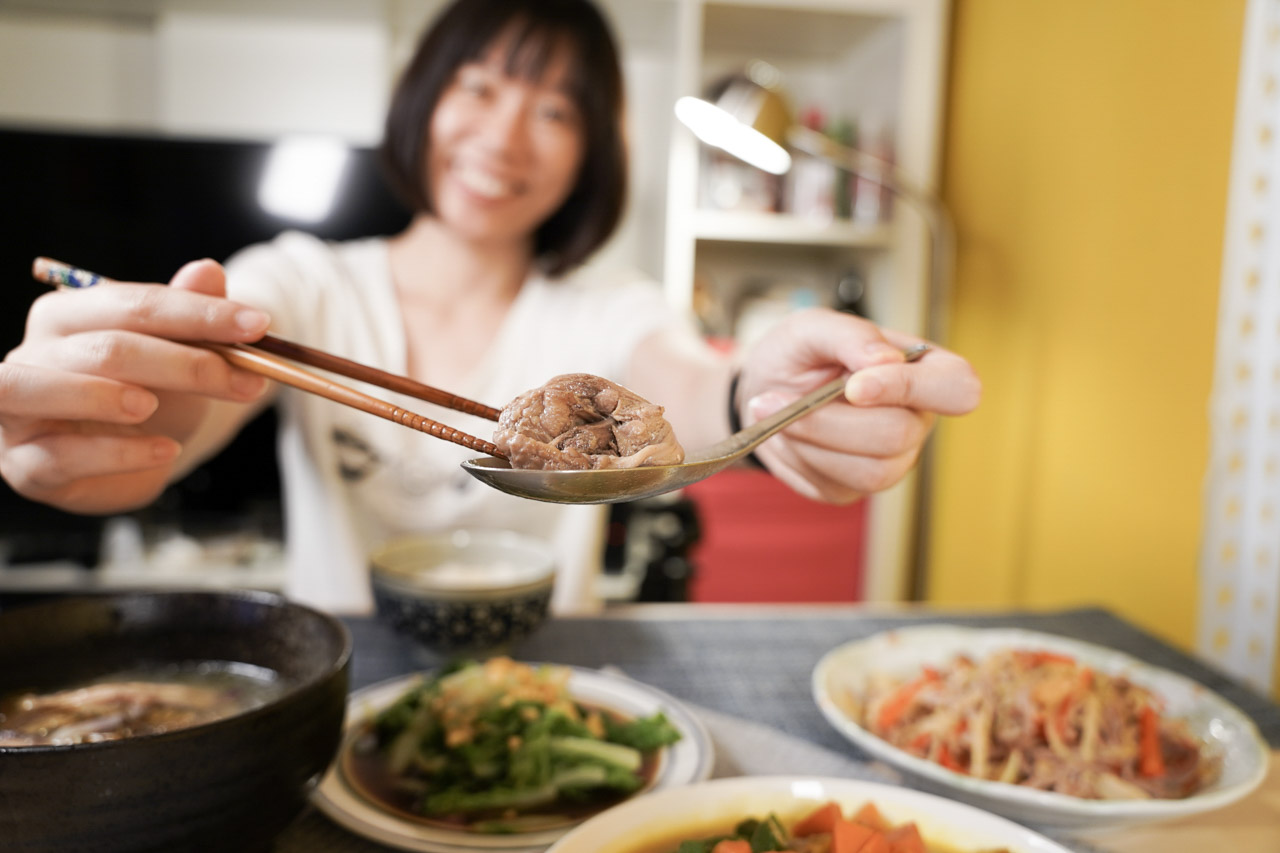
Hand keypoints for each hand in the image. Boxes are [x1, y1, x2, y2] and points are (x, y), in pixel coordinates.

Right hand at [0, 260, 272, 513]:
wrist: (120, 463)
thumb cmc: (144, 400)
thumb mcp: (176, 357)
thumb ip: (188, 315)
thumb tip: (207, 270)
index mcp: (68, 315)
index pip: (132, 303)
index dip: (198, 313)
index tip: (258, 325)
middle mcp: (33, 354)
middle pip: (103, 347)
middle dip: (183, 363)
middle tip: (248, 379)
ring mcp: (19, 411)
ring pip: (46, 389)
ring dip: (105, 395)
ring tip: (154, 405)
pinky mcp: (26, 464)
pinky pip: (60, 456)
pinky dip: (117, 454)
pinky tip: (164, 451)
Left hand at [737, 308, 979, 502]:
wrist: (762, 391)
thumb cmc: (798, 355)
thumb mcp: (812, 327)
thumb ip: (849, 334)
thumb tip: (884, 358)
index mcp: (923, 370)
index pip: (958, 387)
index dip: (912, 389)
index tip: (854, 385)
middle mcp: (916, 419)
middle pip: (899, 435)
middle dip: (831, 420)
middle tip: (777, 398)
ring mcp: (890, 460)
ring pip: (869, 472)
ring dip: (810, 441)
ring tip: (776, 411)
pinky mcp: (854, 488)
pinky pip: (836, 486)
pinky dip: (799, 459)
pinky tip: (787, 436)